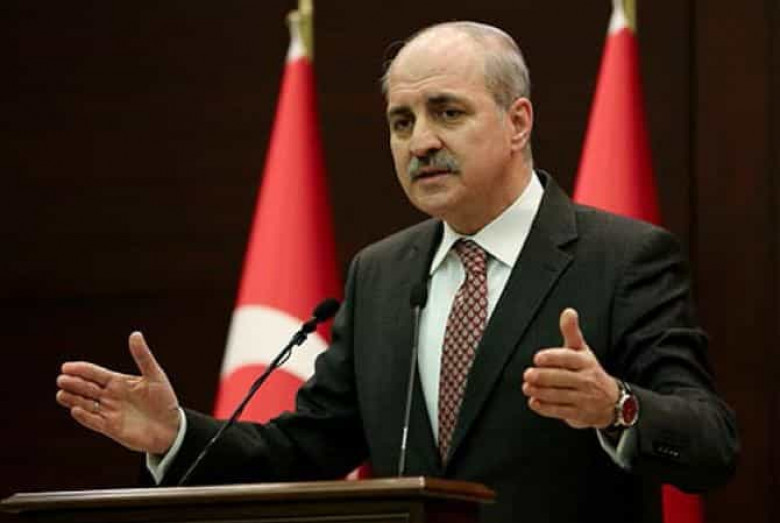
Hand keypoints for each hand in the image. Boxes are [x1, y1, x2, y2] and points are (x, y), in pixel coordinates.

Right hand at [56, 332, 180, 453]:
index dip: (82, 370)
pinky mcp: (111, 428)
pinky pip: (94, 422)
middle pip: (87, 388)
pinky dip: (85, 416)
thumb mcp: (155, 375)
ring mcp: (110, 412)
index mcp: (119, 382)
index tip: (66, 367)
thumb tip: (135, 334)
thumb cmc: (163, 400)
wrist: (171, 427)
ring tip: (61, 393)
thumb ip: (143, 356)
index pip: (96, 374)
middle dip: (75, 383)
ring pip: (86, 404)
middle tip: (62, 379)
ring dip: (73, 399)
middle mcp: (111, 396)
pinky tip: (76, 410)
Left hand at [522, 308, 618, 428]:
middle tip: (528, 374)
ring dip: (541, 392)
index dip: (553, 357)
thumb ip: (571, 332)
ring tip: (527, 387)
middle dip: (544, 376)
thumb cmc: (590, 371)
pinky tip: (534, 402)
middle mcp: (586, 380)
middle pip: (563, 378)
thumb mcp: (582, 350)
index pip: (569, 358)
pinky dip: (545, 407)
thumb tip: (568, 312)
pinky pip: (560, 411)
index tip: (538, 357)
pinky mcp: (579, 414)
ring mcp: (583, 398)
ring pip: (559, 395)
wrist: (613, 402)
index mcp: (585, 362)